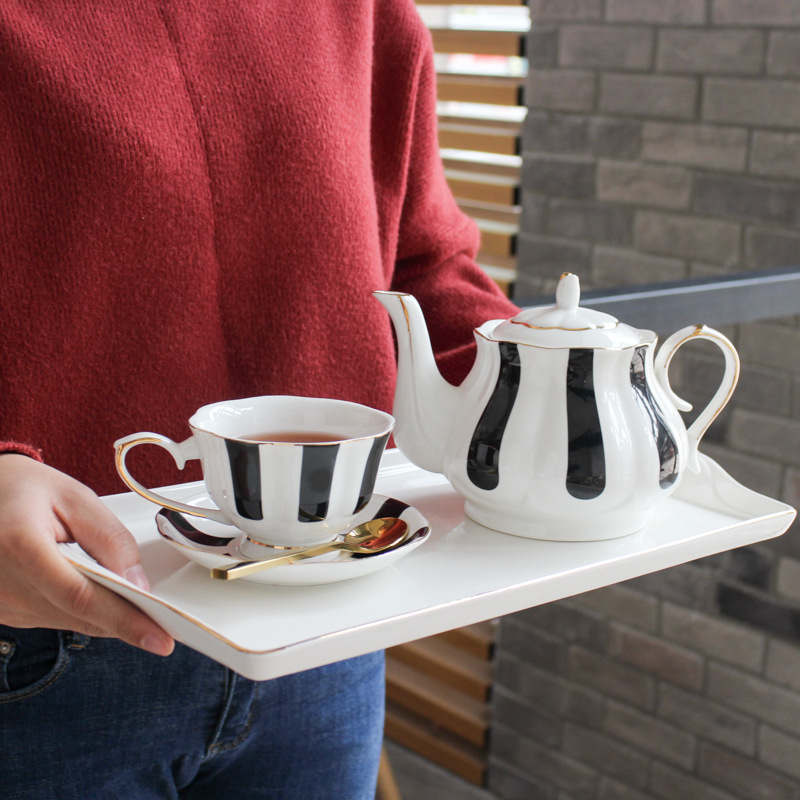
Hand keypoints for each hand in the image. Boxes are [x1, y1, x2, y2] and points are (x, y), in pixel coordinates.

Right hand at [0, 455, 173, 655]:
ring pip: (69, 622)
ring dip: (103, 613)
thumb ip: (110, 539)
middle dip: (125, 618)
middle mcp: (3, 583)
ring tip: (126, 592)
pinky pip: (54, 618)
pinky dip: (81, 609)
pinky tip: (93, 589)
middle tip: (163, 620)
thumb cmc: (26, 490)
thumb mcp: (76, 498)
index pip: (82, 597)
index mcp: (20, 546)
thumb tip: (138, 582)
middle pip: (78, 615)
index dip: (125, 621)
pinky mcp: (2, 612)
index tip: (159, 639)